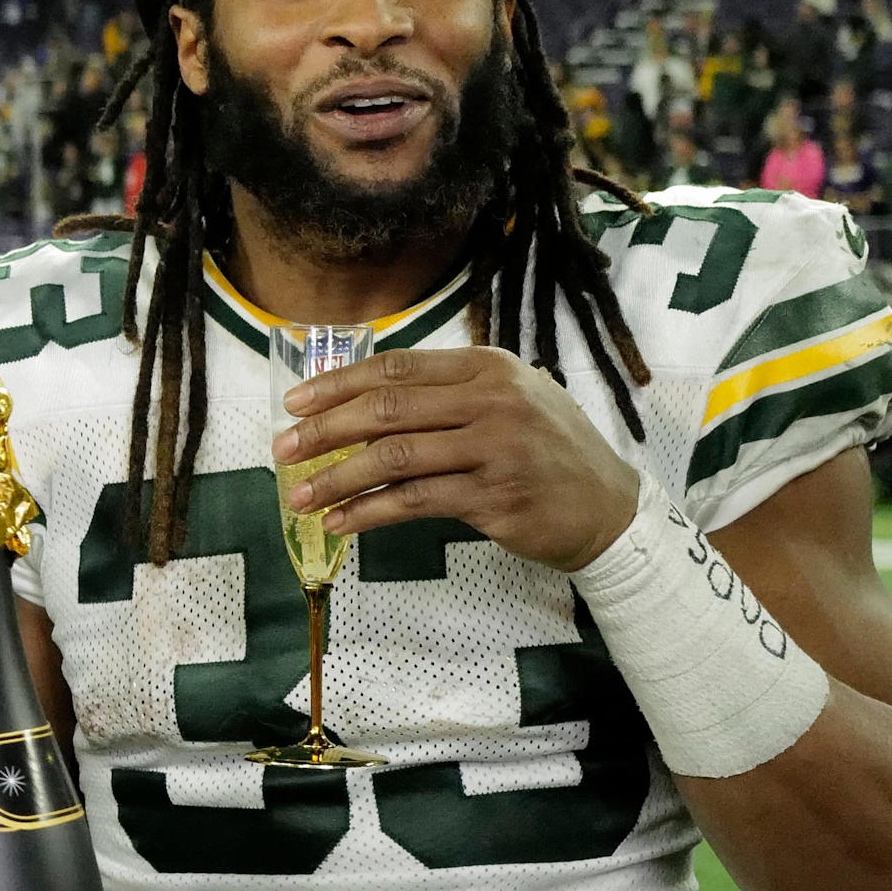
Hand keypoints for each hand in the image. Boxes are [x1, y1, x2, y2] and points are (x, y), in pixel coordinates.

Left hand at [274, 343, 646, 571]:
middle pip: (387, 409)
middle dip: (325, 430)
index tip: (296, 403)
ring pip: (394, 458)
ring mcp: (495, 448)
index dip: (339, 384)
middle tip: (283, 449)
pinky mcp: (494, 497)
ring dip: (337, 479)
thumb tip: (362, 406)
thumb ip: (447, 396)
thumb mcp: (509, 402)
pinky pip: (414, 501)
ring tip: (300, 495)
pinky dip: (368, 513)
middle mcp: (493, 400)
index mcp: (489, 367)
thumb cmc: (547, 452)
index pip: (398, 368)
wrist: (608, 507)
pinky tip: (340, 523)